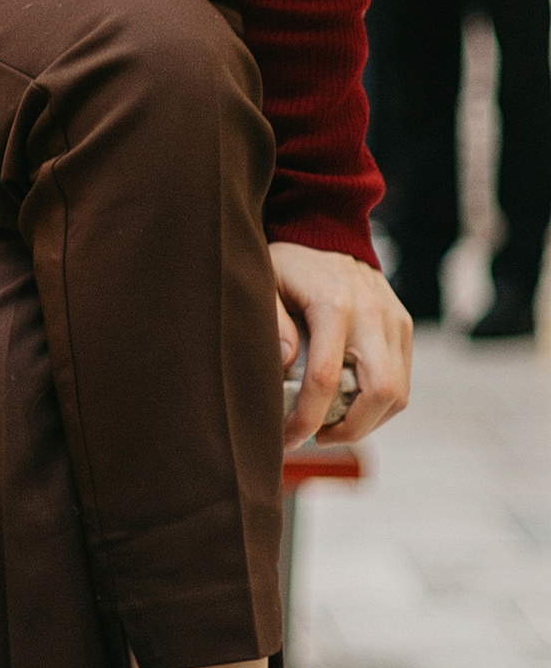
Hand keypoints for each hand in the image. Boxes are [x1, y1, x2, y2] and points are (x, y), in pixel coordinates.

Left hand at [271, 241, 411, 441]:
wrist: (325, 229)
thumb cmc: (287, 263)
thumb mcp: (264, 284)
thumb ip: (272, 324)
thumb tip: (288, 365)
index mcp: (334, 303)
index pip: (327, 378)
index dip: (307, 418)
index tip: (287, 438)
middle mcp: (372, 313)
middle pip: (380, 392)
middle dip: (350, 429)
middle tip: (316, 436)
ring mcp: (394, 319)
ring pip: (399, 393)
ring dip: (368, 421)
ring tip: (330, 425)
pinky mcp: (403, 326)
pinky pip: (403, 380)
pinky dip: (380, 403)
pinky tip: (349, 405)